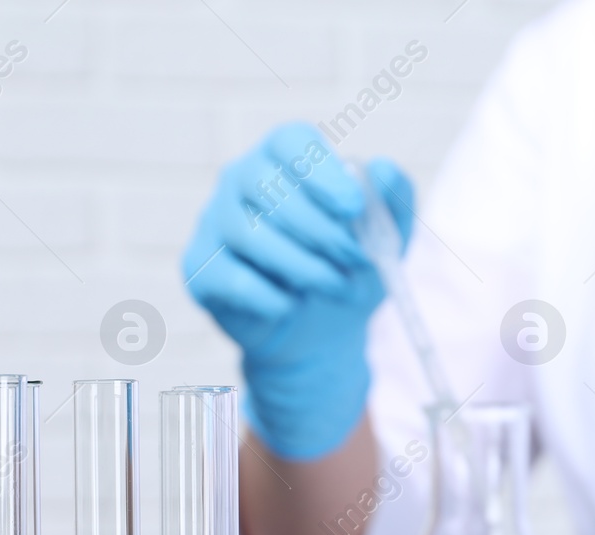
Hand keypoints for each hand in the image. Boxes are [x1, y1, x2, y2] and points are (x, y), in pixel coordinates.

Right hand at [182, 122, 413, 460]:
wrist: (320, 334)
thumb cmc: (349, 268)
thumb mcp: (386, 236)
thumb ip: (393, 197)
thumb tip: (381, 170)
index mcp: (283, 157)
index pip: (289, 141)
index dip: (320, 170)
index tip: (354, 207)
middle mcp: (239, 181)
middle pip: (266, 186)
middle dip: (321, 230)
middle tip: (357, 261)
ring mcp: (213, 225)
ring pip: (249, 234)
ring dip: (304, 267)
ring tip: (338, 287)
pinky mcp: (201, 272)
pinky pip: (233, 280)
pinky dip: (274, 298)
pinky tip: (294, 306)